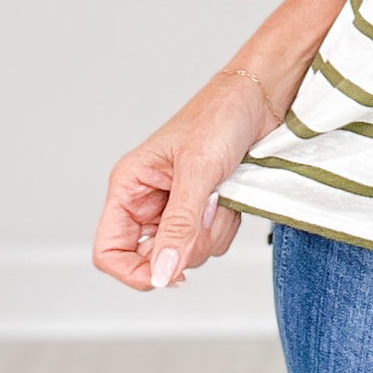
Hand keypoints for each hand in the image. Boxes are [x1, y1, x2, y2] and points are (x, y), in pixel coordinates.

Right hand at [91, 73, 283, 292]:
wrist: (262, 98)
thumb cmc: (221, 114)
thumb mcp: (198, 171)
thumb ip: (179, 225)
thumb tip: (161, 273)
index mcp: (130, 185)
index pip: (110, 250)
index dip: (133, 271)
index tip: (166, 274)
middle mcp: (149, 200)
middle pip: (154, 259)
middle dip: (187, 243)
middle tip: (207, 210)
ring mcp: (178, 207)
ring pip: (188, 254)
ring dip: (212, 230)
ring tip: (221, 192)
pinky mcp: (205, 209)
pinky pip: (212, 242)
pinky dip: (226, 224)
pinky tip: (231, 194)